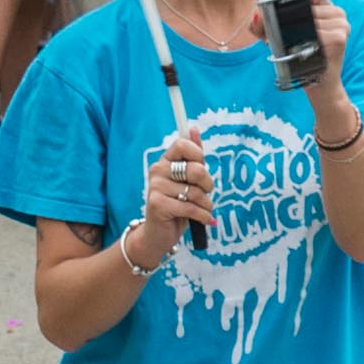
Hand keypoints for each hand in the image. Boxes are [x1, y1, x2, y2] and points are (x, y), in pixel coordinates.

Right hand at [128, 129, 216, 258]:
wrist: (158, 234)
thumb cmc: (177, 205)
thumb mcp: (187, 180)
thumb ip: (193, 157)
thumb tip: (193, 129)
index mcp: (165, 161)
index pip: (182, 144)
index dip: (198, 156)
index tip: (201, 169)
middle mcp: (157, 171)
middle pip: (195, 169)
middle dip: (208, 184)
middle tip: (205, 193)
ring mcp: (156, 187)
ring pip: (195, 192)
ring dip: (206, 205)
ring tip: (203, 210)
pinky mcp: (158, 205)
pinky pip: (191, 207)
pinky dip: (203, 216)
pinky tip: (204, 219)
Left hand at [265, 0, 335, 88]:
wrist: (320, 85)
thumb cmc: (300, 58)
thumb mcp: (278, 39)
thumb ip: (262, 26)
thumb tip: (255, 15)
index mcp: (325, 7)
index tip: (278, 2)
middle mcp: (337, 12)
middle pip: (306, 6)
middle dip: (289, 19)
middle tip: (284, 35)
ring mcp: (341, 24)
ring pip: (310, 19)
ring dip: (297, 32)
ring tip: (297, 46)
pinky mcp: (339, 37)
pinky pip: (316, 33)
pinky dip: (305, 42)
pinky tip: (305, 50)